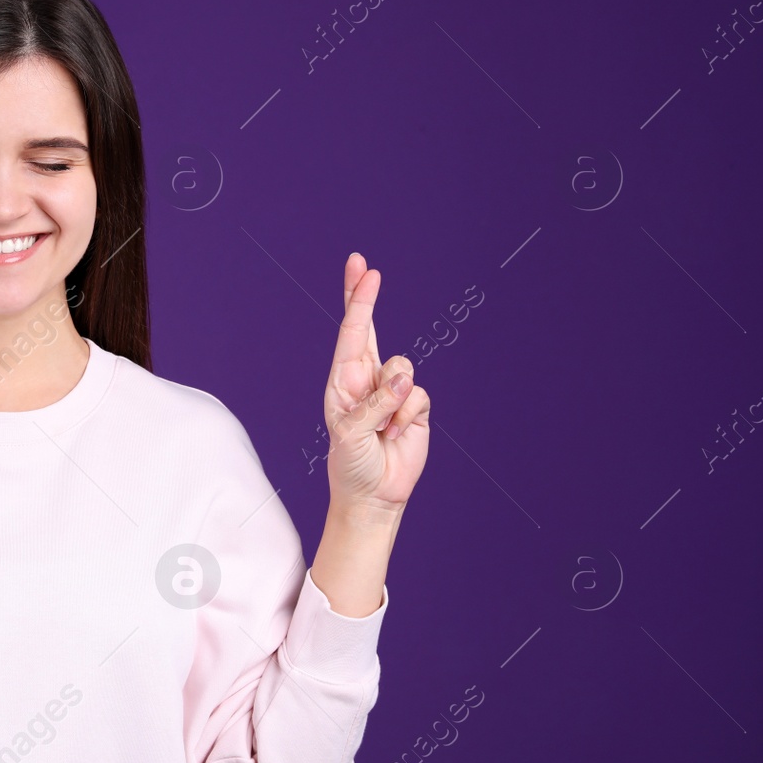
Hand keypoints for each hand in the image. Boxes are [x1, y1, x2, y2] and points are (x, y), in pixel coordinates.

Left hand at [323, 252, 430, 511]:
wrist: (374, 494)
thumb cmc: (351, 463)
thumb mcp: (351, 434)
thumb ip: (375, 403)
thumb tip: (403, 379)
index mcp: (342, 381)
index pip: (350, 333)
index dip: (358, 302)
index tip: (364, 272)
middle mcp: (366, 379)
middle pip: (369, 329)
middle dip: (366, 298)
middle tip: (365, 267)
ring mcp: (392, 391)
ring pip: (403, 368)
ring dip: (394, 400)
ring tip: (382, 428)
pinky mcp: (415, 406)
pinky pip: (419, 395)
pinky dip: (408, 416)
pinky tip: (396, 434)